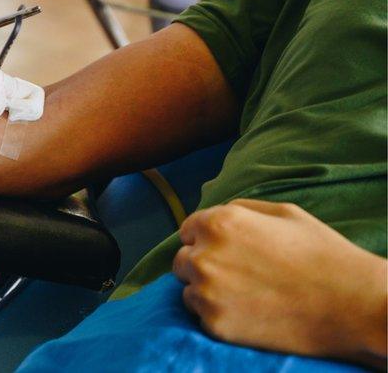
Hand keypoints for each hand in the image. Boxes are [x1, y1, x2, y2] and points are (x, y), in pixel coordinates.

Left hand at [173, 199, 386, 366]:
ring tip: (245, 293)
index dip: (205, 239)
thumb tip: (216, 213)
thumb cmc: (321, 254)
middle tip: (237, 274)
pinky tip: (249, 311)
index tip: (225, 250)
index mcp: (218, 223)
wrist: (351, 305)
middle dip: (203, 263)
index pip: (187, 229)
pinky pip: (201, 315)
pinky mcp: (215, 323)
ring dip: (206, 289)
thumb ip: (240, 210)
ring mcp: (207, 292)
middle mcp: (204, 255)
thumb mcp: (283, 213)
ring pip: (188, 289)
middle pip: (182, 260)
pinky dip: (217, 314)